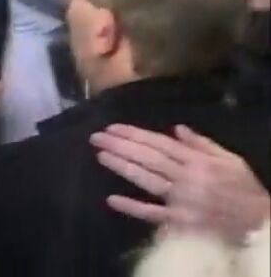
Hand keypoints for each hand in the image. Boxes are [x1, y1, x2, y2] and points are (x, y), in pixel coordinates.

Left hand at [90, 123, 270, 243]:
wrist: (260, 222)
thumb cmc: (244, 189)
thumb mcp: (230, 159)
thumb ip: (202, 144)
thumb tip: (177, 129)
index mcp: (198, 160)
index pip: (158, 143)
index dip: (133, 134)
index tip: (112, 128)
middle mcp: (187, 177)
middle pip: (148, 158)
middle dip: (120, 146)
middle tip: (96, 137)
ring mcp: (182, 199)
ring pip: (147, 180)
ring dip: (122, 167)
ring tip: (101, 155)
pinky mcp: (181, 221)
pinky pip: (154, 213)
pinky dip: (133, 207)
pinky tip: (112, 199)